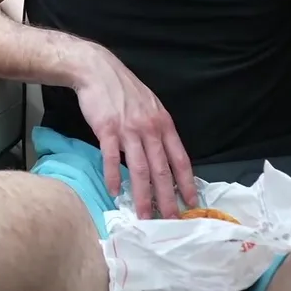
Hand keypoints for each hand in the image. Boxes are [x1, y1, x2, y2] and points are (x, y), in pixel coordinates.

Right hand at [72, 44, 197, 219]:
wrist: (98, 70)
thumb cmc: (124, 89)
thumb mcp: (150, 106)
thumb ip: (157, 129)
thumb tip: (163, 154)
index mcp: (163, 124)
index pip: (180, 158)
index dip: (187, 181)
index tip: (192, 201)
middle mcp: (150, 129)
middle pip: (162, 169)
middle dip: (168, 197)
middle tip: (171, 219)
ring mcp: (128, 130)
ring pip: (139, 169)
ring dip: (143, 195)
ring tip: (144, 215)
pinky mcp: (107, 130)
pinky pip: (112, 158)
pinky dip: (113, 176)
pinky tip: (114, 191)